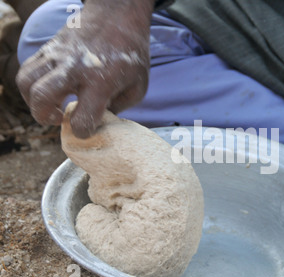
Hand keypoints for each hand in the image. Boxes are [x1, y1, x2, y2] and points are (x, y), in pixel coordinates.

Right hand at [16, 0, 154, 137]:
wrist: (118, 16)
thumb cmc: (130, 54)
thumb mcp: (137, 86)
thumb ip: (118, 108)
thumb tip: (99, 122)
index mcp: (101, 81)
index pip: (81, 119)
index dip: (83, 132)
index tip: (88, 128)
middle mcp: (74, 68)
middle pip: (41, 97)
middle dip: (44, 117)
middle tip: (59, 117)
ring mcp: (58, 56)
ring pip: (26, 82)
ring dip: (33, 101)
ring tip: (50, 104)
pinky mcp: (49, 48)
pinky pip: (27, 69)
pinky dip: (32, 85)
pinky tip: (49, 89)